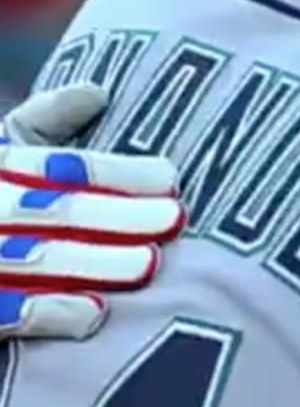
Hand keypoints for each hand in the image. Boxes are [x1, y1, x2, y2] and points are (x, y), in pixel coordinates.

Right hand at [0, 84, 184, 340]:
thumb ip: (39, 126)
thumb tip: (96, 91)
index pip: (54, 165)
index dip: (112, 170)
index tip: (171, 177)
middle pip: (49, 209)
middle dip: (114, 214)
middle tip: (175, 219)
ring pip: (31, 258)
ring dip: (93, 262)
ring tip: (149, 265)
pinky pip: (1, 313)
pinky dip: (45, 312)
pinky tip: (94, 315)